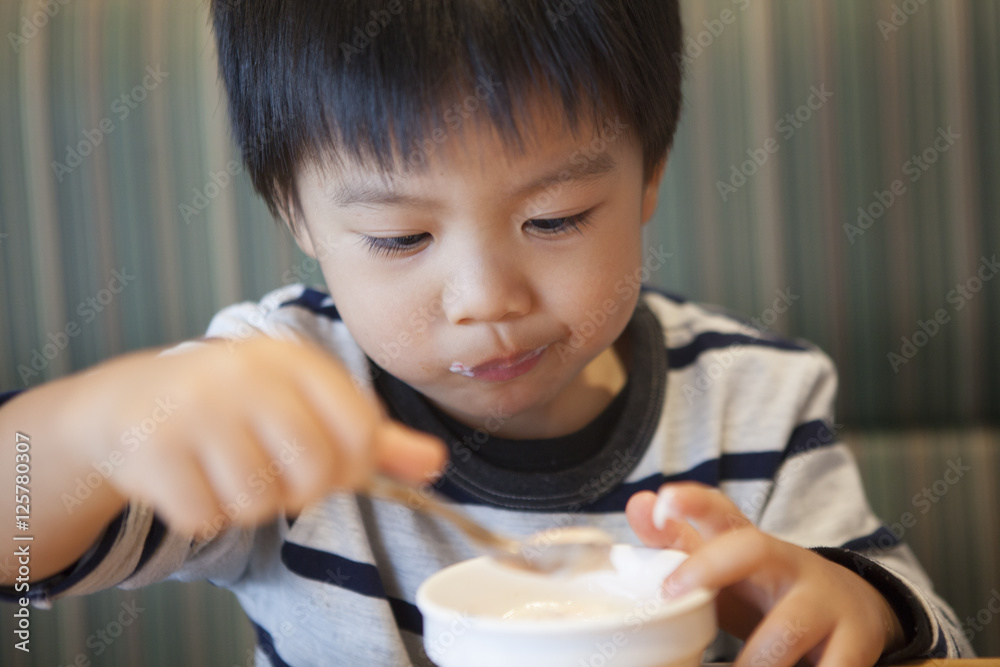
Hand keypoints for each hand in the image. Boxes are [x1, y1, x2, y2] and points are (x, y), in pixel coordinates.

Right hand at [62, 336, 445, 536]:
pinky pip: (206, 516)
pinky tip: (189, 476)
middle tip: (268, 467)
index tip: (326, 462)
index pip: (360, 432)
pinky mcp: (153, 447)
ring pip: (258, 502)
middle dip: (296, 488)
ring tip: (224, 465)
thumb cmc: (236, 408)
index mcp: (294, 360)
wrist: (132, 403)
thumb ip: (371, 437)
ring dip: (245, 502)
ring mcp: (197, 408)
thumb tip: (436, 462)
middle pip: (314, 473)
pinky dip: (202, 511)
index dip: (351, 465)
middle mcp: (248, 375)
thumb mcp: (304, 406)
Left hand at [625, 482, 904, 666]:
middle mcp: (790, 563)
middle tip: (671, 594)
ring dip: (754, 659)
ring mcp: (826, 603)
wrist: (853, 608)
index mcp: (752, 545)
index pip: (719, 509)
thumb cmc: (767, 589)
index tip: (662, 502)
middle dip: (708, 567)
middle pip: (750, 548)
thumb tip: (638, 504)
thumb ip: (678, 541)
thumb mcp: (726, 567)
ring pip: (788, 629)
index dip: (691, 502)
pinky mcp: (857, 643)